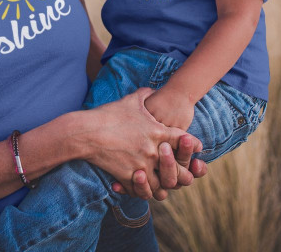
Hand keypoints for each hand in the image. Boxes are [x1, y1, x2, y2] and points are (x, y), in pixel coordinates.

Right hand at [82, 88, 199, 196]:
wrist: (86, 132)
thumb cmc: (108, 114)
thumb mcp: (130, 100)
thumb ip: (145, 94)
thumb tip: (153, 90)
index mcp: (157, 132)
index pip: (185, 141)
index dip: (191, 144)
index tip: (193, 146)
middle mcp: (153, 151)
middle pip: (178, 168)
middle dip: (182, 171)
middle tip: (182, 171)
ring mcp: (142, 166)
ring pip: (162, 184)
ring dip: (162, 184)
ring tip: (160, 182)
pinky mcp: (129, 177)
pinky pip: (142, 191)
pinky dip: (143, 190)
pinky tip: (142, 185)